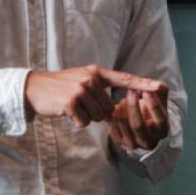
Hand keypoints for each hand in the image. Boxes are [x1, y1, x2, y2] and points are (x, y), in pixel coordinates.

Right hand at [24, 65, 164, 124]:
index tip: (160, 87)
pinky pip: (84, 122)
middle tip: (79, 104)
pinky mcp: (71, 102)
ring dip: (86, 117)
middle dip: (96, 112)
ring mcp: (81, 89)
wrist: (35, 89)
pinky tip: (66, 112)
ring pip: (97, 116)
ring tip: (72, 106)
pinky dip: (76, 121)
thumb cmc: (61, 88)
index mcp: (96, 72)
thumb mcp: (82, 80)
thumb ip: (100, 88)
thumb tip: (115, 108)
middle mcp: (91, 78)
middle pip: (109, 108)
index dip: (143, 84)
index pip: (124, 79)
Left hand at [107, 90, 170, 150]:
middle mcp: (149, 142)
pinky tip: (117, 107)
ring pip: (124, 124)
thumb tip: (160, 85)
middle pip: (138, 125)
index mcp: (163, 132)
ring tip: (125, 98)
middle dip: (133, 106)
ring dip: (123, 108)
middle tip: (131, 90)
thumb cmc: (150, 107)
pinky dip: (114, 114)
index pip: (160, 120)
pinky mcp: (120, 142)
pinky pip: (113, 126)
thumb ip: (160, 90)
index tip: (147, 91)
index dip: (153, 105)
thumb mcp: (159, 99)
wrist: (138, 119)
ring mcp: (133, 144)